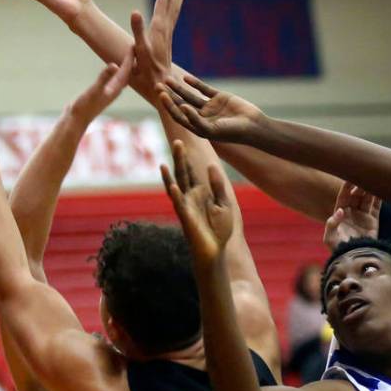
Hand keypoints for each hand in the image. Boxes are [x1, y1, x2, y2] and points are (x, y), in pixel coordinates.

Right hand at [68, 51, 132, 123]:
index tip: (135, 44)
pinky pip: (114, 79)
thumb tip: (114, 65)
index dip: (130, 57)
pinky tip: (115, 69)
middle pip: (128, 72)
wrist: (76, 120)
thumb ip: (104, 78)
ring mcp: (109, 92)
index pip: (126, 69)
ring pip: (122, 76)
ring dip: (125, 65)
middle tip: (136, 46)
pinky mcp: (103, 93)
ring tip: (128, 55)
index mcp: (116, 88)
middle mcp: (115, 90)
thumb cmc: (84, 106)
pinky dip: (116, 71)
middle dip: (131, 60)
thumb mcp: (94, 90)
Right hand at [129, 0, 187, 102]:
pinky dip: (174, 8)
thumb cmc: (146, 69)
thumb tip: (135, 11)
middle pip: (171, 4)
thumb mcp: (139, 49)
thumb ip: (137, 30)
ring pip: (174, 11)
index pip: (162, 6)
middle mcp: (165, 30)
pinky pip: (172, 19)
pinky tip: (175, 5)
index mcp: (158, 29)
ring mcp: (167, 35)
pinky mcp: (166, 40)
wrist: (160, 83)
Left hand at [157, 75, 264, 142]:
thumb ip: (196, 120)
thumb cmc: (233, 132)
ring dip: (179, 88)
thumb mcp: (212, 129)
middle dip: (169, 95)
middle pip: (181, 104)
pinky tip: (185, 78)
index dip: (169, 105)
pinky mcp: (220, 97)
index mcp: (198, 127)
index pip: (178, 115)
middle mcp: (202, 117)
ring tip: (168, 79)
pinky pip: (204, 89)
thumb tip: (181, 107)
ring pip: (190, 95)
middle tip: (158, 85)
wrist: (254, 126)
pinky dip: (195, 83)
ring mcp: (210, 107)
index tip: (161, 95)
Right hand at [161, 140, 232, 264]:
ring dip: (171, 175)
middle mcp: (189, 197)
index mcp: (199, 192)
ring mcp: (186, 207)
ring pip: (176, 187)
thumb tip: (211, 165)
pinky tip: (172, 186)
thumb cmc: (220, 229)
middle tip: (178, 141)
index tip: (185, 140)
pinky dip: (176, 196)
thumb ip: (218, 185)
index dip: (188, 157)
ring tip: (166, 161)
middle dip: (180, 159)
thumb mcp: (224, 203)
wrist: (216, 250)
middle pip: (182, 174)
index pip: (191, 171)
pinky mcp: (186, 219)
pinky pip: (179, 205)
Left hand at [323, 182, 380, 249]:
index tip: (351, 177)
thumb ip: (331, 225)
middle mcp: (352, 211)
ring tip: (376, 181)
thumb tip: (340, 211)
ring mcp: (363, 215)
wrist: (355, 260)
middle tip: (366, 179)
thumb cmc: (339, 249)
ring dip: (371, 189)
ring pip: (368, 198)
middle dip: (361, 186)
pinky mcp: (373, 221)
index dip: (348, 186)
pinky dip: (380, 198)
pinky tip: (383, 189)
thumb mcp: (330, 238)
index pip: (344, 195)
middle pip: (357, 194)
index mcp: (340, 212)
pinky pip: (377, 206)